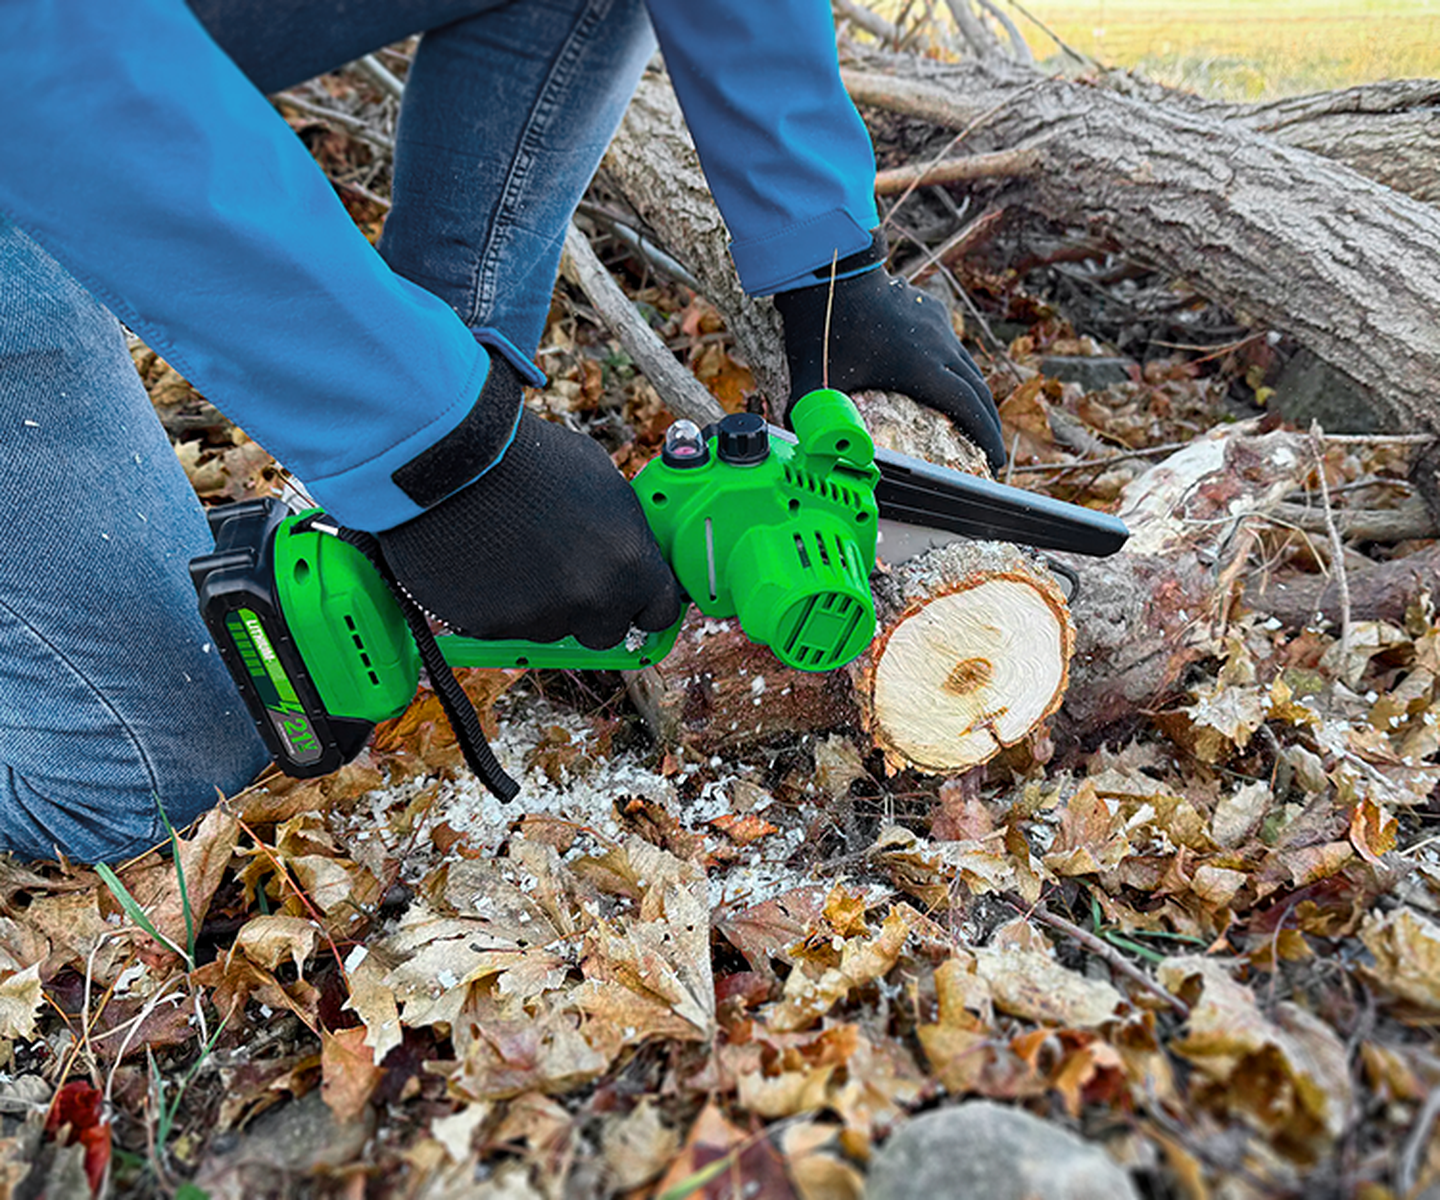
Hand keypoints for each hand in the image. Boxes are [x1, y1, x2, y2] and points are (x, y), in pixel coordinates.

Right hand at [379, 407, 681, 649]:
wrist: (454, 459)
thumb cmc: (532, 458)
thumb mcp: (603, 484)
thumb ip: (623, 534)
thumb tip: (626, 553)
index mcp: (631, 567)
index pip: (659, 614)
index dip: (643, 602)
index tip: (631, 596)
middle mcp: (592, 602)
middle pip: (606, 633)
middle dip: (593, 609)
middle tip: (569, 572)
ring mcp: (541, 620)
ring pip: (553, 628)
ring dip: (543, 602)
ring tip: (517, 549)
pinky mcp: (492, 628)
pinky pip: (506, 625)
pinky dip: (500, 602)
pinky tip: (487, 559)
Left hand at [774, 266, 1005, 470]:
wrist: (831, 269)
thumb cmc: (824, 325)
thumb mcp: (813, 379)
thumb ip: (808, 417)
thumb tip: (800, 449)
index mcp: (921, 368)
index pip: (968, 408)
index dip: (987, 438)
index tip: (995, 462)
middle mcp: (939, 347)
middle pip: (978, 391)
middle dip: (990, 425)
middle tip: (991, 453)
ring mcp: (938, 326)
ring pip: (969, 368)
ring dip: (977, 398)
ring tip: (976, 423)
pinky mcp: (931, 311)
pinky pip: (953, 347)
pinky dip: (959, 371)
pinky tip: (948, 383)